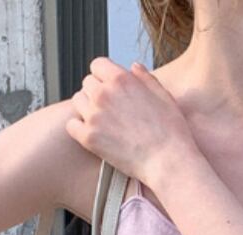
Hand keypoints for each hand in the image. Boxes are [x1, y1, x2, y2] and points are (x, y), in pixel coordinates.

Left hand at [66, 56, 195, 187]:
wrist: (168, 162)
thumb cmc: (171, 131)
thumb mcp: (163, 95)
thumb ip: (145, 78)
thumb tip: (133, 67)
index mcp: (121, 79)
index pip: (97, 64)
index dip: (104, 75)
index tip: (111, 87)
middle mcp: (104, 93)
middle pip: (87, 83)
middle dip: (97, 92)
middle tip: (110, 109)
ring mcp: (94, 115)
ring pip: (78, 101)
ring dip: (87, 108)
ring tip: (103, 122)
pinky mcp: (89, 138)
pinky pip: (71, 125)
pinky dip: (78, 128)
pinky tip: (92, 134)